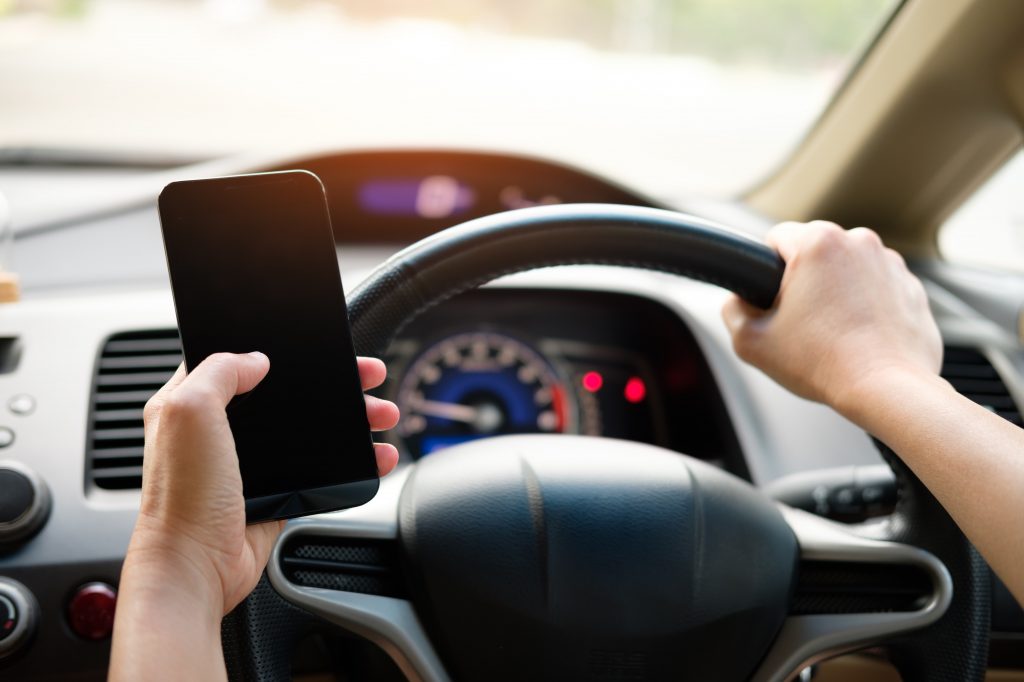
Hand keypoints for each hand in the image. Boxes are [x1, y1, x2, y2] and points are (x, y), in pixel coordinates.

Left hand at [126, 352, 398, 615]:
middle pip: (289, 393)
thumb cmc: (181, 497)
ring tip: (383, 415)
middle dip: (334, 383)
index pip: (239, 360)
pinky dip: (353, 461)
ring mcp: (251, 462)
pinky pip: (322, 469)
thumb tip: (256, 359)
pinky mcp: (276, 492)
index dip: (279, 348)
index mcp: (191, 402)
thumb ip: (220, 371)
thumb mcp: (188, 412)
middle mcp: (221, 430)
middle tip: (367, 377)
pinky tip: (376, 455)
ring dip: (352, 420)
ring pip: (312, 430)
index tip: (317, 344)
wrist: (195, 566)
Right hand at [721, 221, 941, 415]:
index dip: (765, 271)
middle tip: (800, 322)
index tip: (772, 299)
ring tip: (833, 332)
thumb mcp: (750, 341)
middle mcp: (860, 242)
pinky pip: (877, 288)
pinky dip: (867, 307)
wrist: (886, 390)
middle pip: (814, 252)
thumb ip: (733, 309)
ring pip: (848, 270)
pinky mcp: (913, 288)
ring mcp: (891, 264)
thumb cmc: (822, 364)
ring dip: (837, 292)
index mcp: (818, 242)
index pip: (776, 238)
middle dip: (804, 280)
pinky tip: (858, 337)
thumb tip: (740, 300)